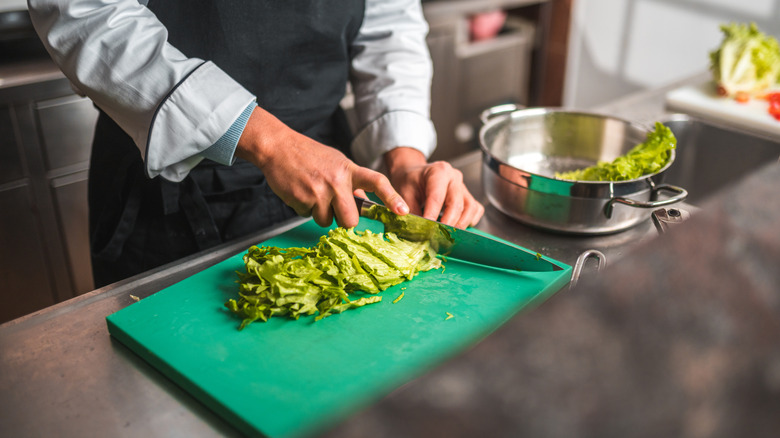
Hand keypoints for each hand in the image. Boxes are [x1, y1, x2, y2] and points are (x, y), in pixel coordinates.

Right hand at [235, 107, 408, 227]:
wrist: (278, 147)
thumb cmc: (308, 155)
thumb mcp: (336, 162)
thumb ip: (350, 181)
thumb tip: (362, 200)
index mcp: (348, 169)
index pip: (377, 182)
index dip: (391, 197)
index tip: (403, 211)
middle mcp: (337, 181)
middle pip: (351, 220)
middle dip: (344, 221)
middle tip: (335, 210)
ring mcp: (320, 192)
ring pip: (327, 221)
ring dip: (320, 213)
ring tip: (312, 193)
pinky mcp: (303, 200)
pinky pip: (309, 217)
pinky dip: (305, 209)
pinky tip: (300, 192)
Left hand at [384, 147, 484, 228]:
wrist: (415, 173)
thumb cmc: (411, 181)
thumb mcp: (404, 192)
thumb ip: (411, 210)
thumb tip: (418, 229)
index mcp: (438, 172)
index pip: (437, 197)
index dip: (432, 215)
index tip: (427, 230)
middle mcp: (454, 177)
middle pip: (456, 204)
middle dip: (447, 223)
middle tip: (437, 236)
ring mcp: (463, 186)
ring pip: (470, 208)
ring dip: (460, 224)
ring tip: (448, 234)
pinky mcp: (467, 195)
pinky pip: (475, 209)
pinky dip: (470, 220)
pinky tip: (458, 226)